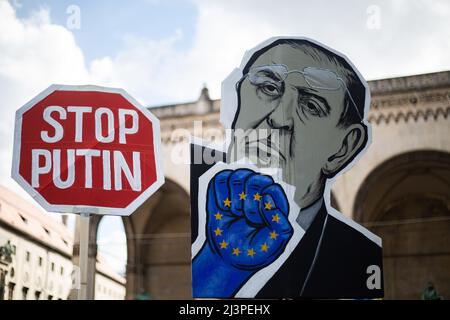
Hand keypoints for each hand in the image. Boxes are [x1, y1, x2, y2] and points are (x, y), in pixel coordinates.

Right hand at [193, 168, 292, 296]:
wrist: (228, 255)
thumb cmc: (254, 249)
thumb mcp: (275, 243)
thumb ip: (280, 224)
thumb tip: (269, 201)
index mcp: (275, 201)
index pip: (272, 188)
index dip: (263, 205)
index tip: (258, 221)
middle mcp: (259, 190)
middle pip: (254, 180)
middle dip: (248, 204)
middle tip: (246, 219)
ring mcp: (240, 187)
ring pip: (237, 176)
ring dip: (233, 200)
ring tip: (235, 213)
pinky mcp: (222, 187)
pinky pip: (220, 178)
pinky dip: (220, 196)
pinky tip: (224, 208)